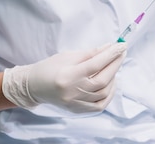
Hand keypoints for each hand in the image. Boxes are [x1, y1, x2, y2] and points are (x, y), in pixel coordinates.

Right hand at [2, 43, 126, 112]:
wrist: (33, 86)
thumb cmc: (50, 68)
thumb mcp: (68, 56)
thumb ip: (91, 53)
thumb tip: (111, 47)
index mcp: (67, 76)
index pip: (95, 65)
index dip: (111, 54)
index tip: (122, 45)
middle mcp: (72, 92)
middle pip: (102, 79)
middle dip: (115, 64)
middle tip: (121, 52)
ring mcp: (75, 103)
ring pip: (103, 92)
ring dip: (113, 78)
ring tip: (113, 66)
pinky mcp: (77, 110)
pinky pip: (99, 105)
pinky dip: (109, 94)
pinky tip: (111, 83)